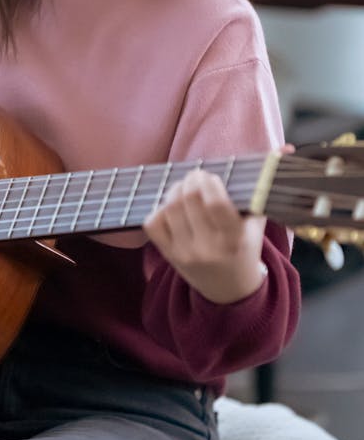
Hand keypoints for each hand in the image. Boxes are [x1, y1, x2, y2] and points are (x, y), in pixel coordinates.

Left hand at [143, 168, 266, 303]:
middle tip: (196, 177)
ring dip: (175, 190)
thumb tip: (286, 149)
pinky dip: (159, 209)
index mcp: (235, 239)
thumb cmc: (245, 247)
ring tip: (184, 188)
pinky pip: (153, 224)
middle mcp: (209, 248)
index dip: (209, 182)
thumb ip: (265, 186)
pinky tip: (172, 208)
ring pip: (169, 208)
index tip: (211, 178)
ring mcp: (186, 254)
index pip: (216, 203)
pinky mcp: (169, 257)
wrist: (230, 291)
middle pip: (189, 199)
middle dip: (191, 180)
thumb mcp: (258, 222)